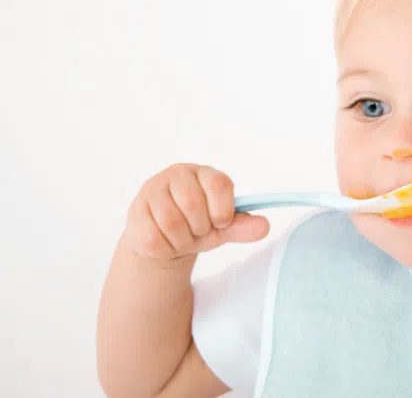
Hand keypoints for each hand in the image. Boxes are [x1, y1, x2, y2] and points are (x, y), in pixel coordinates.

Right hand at [124, 163, 269, 260]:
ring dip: (182, 240)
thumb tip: (265, 226)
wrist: (164, 241)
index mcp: (204, 173)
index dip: (223, 209)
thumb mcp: (223, 228)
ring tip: (183, 237)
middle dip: (200, 228)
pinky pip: (154, 237)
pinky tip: (166, 241)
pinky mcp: (137, 211)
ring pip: (172, 223)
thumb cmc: (197, 228)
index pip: (219, 184)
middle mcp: (177, 174)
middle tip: (198, 231)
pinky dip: (166, 248)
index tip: (221, 222)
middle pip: (193, 204)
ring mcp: (153, 190)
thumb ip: (243, 226)